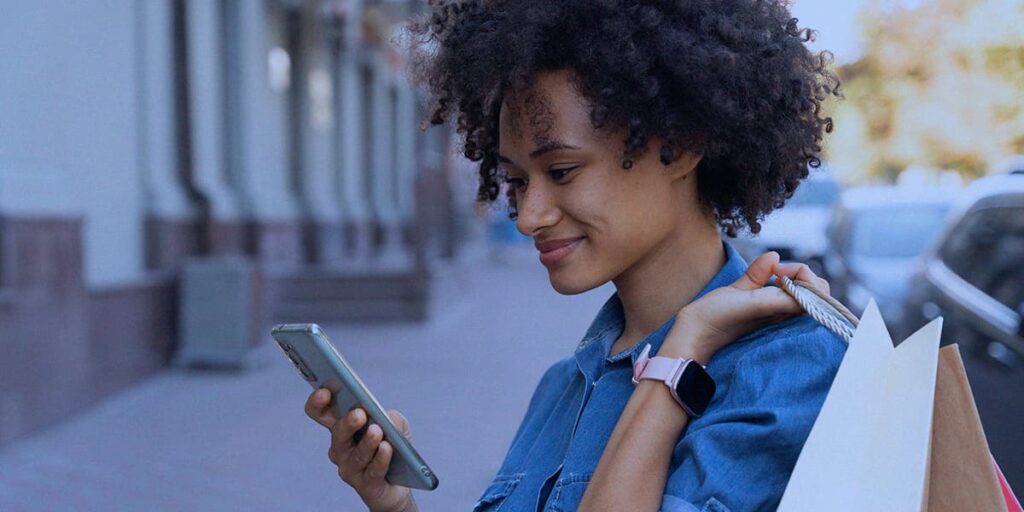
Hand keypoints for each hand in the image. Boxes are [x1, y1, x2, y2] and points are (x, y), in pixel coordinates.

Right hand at [305, 388, 416, 511]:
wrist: (399, 483)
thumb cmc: (392, 448)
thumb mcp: (396, 427)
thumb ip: (392, 418)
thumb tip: (386, 417)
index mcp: (342, 428)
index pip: (321, 413)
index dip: (318, 403)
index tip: (325, 391)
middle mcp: (341, 448)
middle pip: (337, 434)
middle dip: (347, 423)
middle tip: (359, 414)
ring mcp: (350, 468)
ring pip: (355, 454)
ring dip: (367, 442)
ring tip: (377, 431)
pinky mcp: (365, 485)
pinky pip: (372, 471)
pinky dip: (380, 459)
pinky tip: (386, 449)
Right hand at [660, 252, 829, 362]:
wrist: (693, 336)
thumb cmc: (714, 318)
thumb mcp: (740, 295)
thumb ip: (761, 277)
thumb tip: (774, 257)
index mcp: (783, 313)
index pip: (816, 291)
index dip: (801, 273)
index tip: (777, 271)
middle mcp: (783, 315)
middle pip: (814, 290)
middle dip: (799, 274)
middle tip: (775, 271)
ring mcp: (775, 314)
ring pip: (802, 291)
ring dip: (790, 276)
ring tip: (771, 273)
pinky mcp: (765, 312)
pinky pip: (787, 294)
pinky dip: (783, 282)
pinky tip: (768, 278)